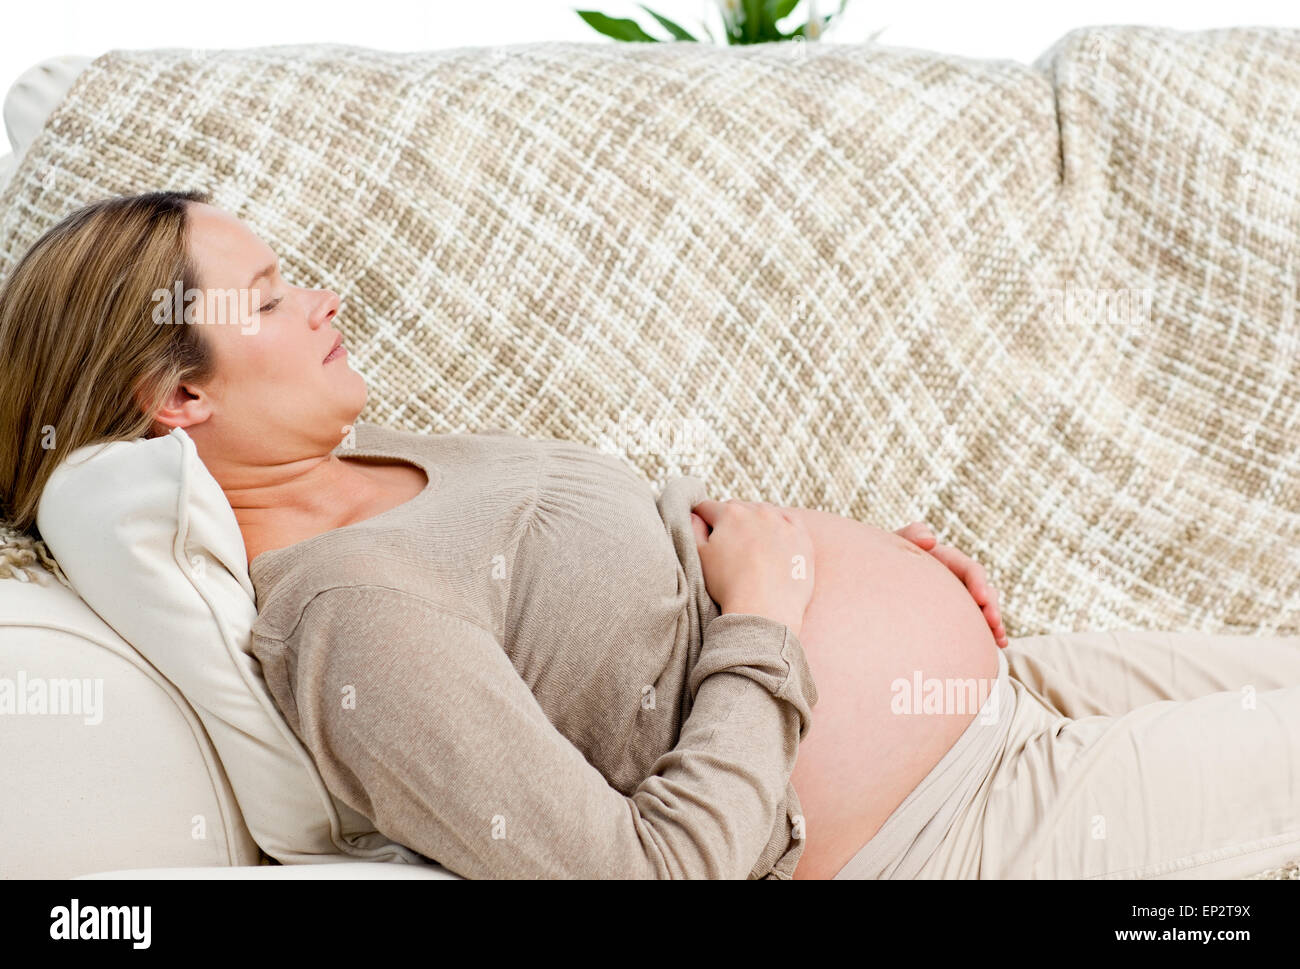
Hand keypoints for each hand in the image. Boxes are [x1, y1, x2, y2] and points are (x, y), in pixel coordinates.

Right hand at [692, 499, 814, 638]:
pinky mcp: (801, 537)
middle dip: (730, 523)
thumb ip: (693, 528)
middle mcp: (757, 511)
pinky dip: (781, 527)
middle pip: (737, 509)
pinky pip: (789, 522)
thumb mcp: (700, 556)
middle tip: (728, 547)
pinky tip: (775, 541)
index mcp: (730, 513)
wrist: (764, 610)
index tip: (704, 534)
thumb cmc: (728, 586)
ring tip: (752, 549)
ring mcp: (782, 522)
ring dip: (756, 524)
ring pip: (763, 514)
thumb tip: (694, 515)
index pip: (707, 508)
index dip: (701, 521)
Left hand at [896, 521, 1007, 647]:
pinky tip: (998, 645)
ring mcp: (959, 598)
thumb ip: (912, 535)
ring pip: (984, 610)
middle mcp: (959, 579)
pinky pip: (975, 625)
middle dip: (991, 606)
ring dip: (994, 623)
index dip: (978, 582)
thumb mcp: (899, 543)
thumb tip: (930, 540)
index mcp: (948, 561)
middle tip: (993, 622)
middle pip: (984, 592)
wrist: (880, 576)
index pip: (970, 570)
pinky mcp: (956, 615)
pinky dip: (988, 634)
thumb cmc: (889, 557)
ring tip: (999, 637)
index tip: (980, 597)